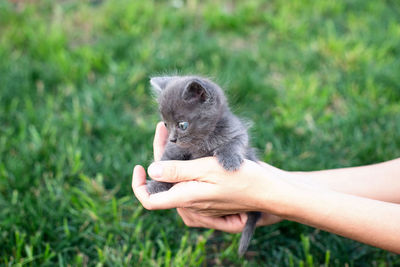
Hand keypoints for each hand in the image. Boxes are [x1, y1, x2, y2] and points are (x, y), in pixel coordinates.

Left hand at [132, 122, 282, 231]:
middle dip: (158, 157)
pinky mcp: (208, 194)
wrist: (268, 191)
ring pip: (176, 180)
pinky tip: (188, 146)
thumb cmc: (241, 178)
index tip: (139, 166)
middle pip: (163, 183)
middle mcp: (190, 201)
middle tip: (163, 129)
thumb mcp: (206, 169)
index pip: (150, 200)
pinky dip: (184, 164)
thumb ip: (177, 172)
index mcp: (186, 197)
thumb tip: (151, 171)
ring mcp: (199, 199)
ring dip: (171, 158)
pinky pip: (189, 181)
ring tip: (172, 131)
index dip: (139, 185)